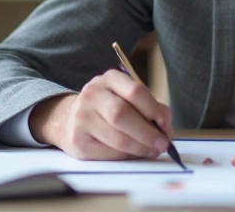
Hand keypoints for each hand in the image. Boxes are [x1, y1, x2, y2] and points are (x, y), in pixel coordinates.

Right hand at [28, 69, 171, 160]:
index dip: (154, 109)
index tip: (165, 124)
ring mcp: (81, 117)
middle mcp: (92, 94)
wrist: (69, 120)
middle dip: (147, 133)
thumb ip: (148, 107)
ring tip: (151, 151)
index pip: (135, 91)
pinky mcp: (77, 140)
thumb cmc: (107, 108)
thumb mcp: (125, 97)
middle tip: (162, 144)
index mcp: (109, 79)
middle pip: (123, 115)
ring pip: (117, 137)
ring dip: (140, 148)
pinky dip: (126, 156)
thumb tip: (165, 128)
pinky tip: (133, 154)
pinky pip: (108, 152)